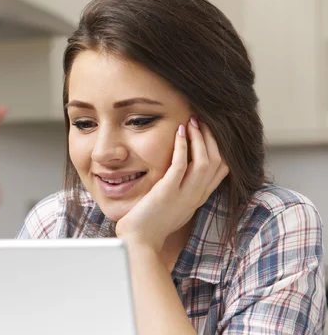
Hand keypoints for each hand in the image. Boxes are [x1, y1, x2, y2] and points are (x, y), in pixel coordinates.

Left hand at [115, 117, 228, 252]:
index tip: (210, 131)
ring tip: (192, 121)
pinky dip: (182, 146)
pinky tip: (179, 132)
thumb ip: (181, 189)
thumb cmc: (151, 223)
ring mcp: (183, 195)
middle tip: (202, 120)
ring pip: (204, 161)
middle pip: (218, 162)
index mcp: (198, 198)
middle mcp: (196, 196)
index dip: (220, 147)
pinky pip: (180, 165)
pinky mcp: (167, 192)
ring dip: (200, 138)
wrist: (139, 242)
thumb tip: (180, 169)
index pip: (222, 170)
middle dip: (212, 138)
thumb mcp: (174, 204)